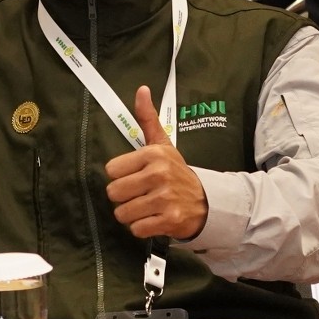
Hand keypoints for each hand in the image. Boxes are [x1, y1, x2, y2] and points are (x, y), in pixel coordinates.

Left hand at [104, 86, 208, 239]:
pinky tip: (154, 219)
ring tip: (147, 207)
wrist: (207, 201)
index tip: (135, 176)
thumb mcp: (162, 144)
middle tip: (140, 194)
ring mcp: (165, 199)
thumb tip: (141, 89)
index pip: (111, 170)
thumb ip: (147, 119)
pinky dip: (142, 228)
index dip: (120, 176)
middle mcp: (158, 174)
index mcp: (153, 155)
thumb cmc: (176, 172)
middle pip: (113, 193)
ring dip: (131, 214)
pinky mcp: (170, 220)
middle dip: (124, 197)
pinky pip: (136, 229)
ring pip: (122, 213)